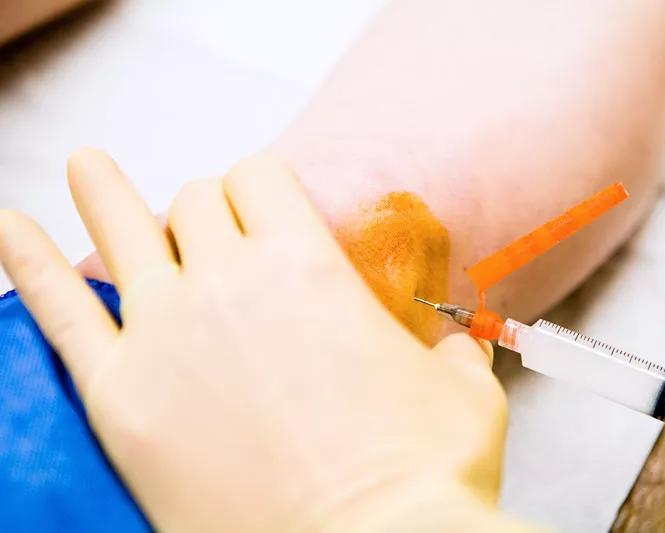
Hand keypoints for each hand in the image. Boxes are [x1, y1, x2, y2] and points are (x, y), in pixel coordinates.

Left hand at [0, 149, 513, 530]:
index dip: (261, 184)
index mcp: (307, 264)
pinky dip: (30, 262)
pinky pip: (62, 312)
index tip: (262, 203)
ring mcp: (165, 334)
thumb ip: (450, 355)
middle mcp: (228, 281)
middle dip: (209, 208)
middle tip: (214, 232)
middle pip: (197, 203)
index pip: (261, 178)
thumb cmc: (425, 475)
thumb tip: (451, 350)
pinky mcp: (121, 398)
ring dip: (108, 193)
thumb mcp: (465, 395)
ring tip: (89, 166)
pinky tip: (10, 226)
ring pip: (126, 231)